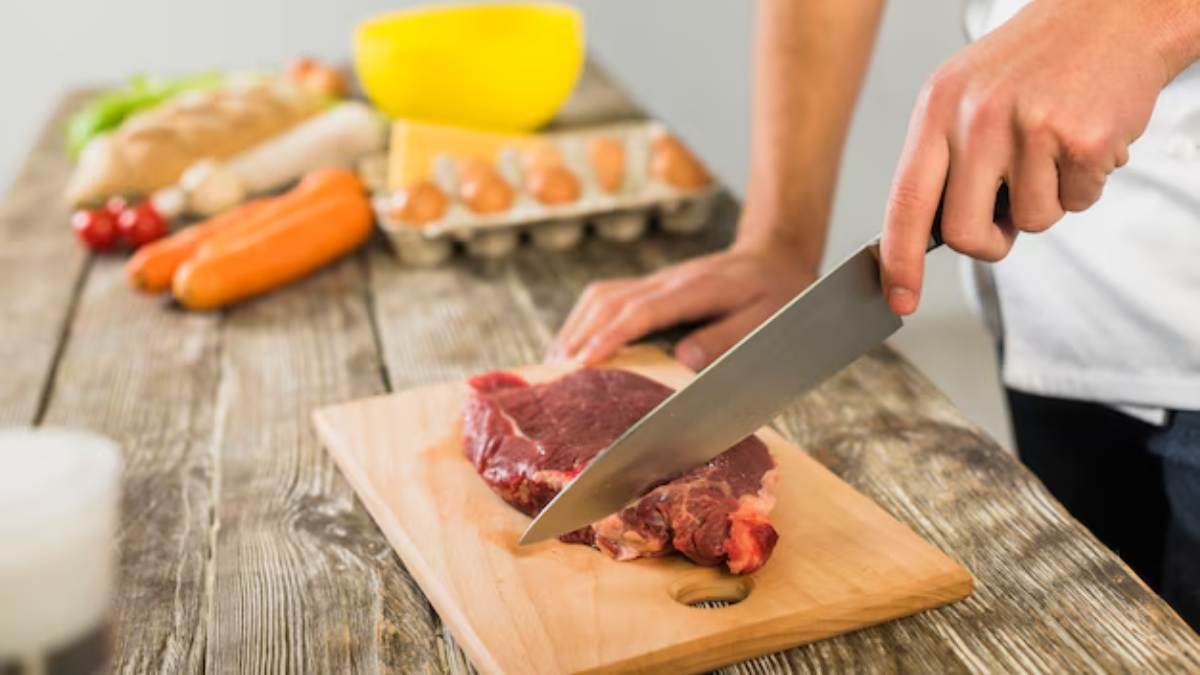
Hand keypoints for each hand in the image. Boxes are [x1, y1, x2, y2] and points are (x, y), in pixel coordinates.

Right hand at [549, 238, 816, 369]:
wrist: (775, 254)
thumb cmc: (778, 294)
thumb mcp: (767, 319)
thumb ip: (727, 338)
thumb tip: (682, 357)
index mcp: (696, 289)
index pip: (643, 311)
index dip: (611, 335)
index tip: (584, 361)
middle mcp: (668, 280)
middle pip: (609, 300)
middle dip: (579, 334)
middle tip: (554, 372)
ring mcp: (656, 280)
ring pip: (601, 295)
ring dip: (575, 326)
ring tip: (555, 363)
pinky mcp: (651, 285)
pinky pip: (606, 297)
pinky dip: (584, 320)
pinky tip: (574, 343)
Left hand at [881, 0, 1194, 314]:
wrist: (1113, 13)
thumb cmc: (1036, 61)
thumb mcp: (967, 95)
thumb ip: (946, 160)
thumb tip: (932, 235)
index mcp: (938, 108)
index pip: (905, 201)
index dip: (898, 260)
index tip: (898, 298)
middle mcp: (976, 118)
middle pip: (962, 232)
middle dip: (989, 241)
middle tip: (1010, 215)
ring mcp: (1029, 128)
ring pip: (1032, 221)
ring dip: (1050, 199)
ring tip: (1057, 148)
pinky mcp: (1082, 139)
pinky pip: (1079, 202)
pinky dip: (1088, 183)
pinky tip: (1087, 139)